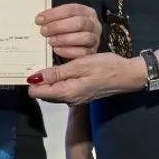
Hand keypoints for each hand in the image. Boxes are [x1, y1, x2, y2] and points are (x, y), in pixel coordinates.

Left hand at [26, 52, 142, 104]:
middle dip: (37, 79)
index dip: (31, 80)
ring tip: (46, 61)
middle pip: (43, 93)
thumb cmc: (105, 67)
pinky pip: (61, 89)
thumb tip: (33, 78)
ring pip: (52, 91)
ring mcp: (75, 98)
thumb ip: (56, 73)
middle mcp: (68, 99)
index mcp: (66, 93)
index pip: (37, 93)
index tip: (30, 63)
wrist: (128, 75)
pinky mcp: (80, 94)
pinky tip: (59, 67)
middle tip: (37, 59)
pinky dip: (57, 80)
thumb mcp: (79, 65)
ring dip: (47, 79)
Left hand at [35, 4, 101, 58]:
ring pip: (84, 38)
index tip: (40, 19)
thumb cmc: (69, 29)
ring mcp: (95, 39)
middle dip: (58, 27)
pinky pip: (83, 53)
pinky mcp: (92, 52)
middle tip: (44, 31)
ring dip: (64, 39)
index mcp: (87, 12)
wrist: (80, 44)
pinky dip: (68, 51)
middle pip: (79, 23)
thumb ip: (55, 18)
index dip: (54, 14)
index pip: (72, 9)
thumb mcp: (65, 19)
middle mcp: (93, 24)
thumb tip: (39, 19)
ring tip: (50, 41)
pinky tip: (57, 50)